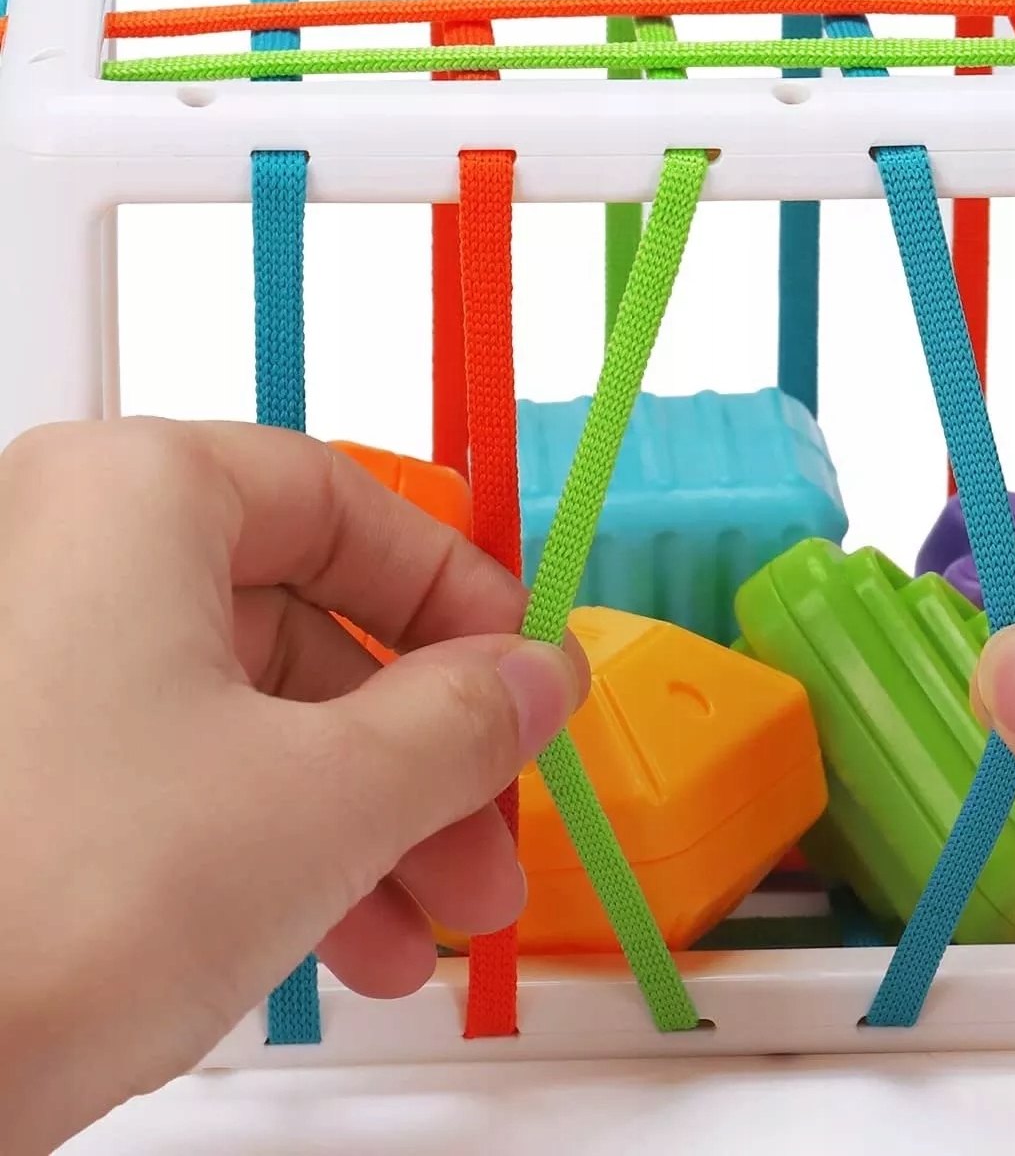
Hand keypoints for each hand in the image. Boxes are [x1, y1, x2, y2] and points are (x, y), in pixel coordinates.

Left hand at [0, 419, 586, 1154]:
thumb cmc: (47, 903)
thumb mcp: (328, 800)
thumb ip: (464, 722)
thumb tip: (536, 677)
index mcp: (131, 499)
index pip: (345, 500)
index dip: (457, 596)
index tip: (519, 673)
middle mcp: (57, 556)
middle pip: (302, 628)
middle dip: (420, 757)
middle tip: (486, 838)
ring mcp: (24, 669)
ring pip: (245, 718)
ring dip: (362, 823)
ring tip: (420, 932)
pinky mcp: (8, 777)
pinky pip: (172, 778)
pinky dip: (268, 849)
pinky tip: (330, 942)